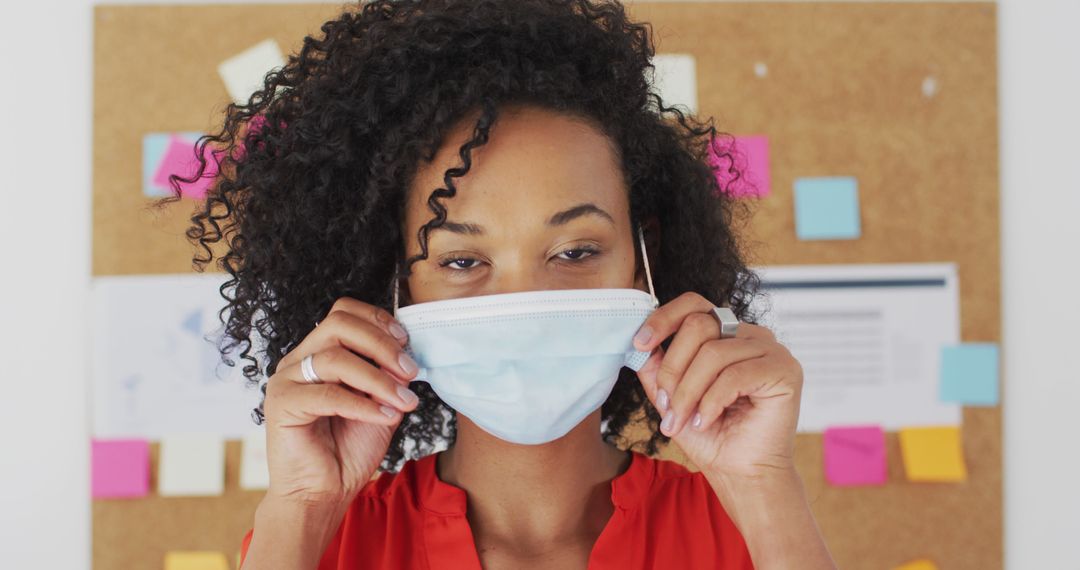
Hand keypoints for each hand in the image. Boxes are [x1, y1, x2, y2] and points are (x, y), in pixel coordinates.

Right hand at [260, 298, 420, 507]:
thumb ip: (389, 377)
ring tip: (403, 400)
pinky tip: (385, 416)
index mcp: (318, 353)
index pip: (343, 313)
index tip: (406, 342)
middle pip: (338, 324)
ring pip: (334, 359)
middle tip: (408, 369)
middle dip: (380, 343)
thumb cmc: (348, 450)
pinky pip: (327, 394)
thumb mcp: (380, 404)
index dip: (377, 320)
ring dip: (378, 379)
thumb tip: (406, 355)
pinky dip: (363, 404)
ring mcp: (286, 380)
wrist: (323, 494)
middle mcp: (298, 360)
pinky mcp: (281, 404)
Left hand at [632, 292, 803, 479]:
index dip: (663, 319)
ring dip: (689, 392)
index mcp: (728, 334)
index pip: (694, 304)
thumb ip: (656, 368)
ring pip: (714, 353)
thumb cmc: (712, 437)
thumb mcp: (672, 398)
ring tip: (683, 420)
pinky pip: (734, 375)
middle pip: (699, 326)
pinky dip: (712, 401)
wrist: (743, 475)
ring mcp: (772, 349)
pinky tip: (707, 420)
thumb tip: (637, 344)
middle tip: (665, 404)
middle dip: (673, 369)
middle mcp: (751, 335)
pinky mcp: (785, 370)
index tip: (639, 344)